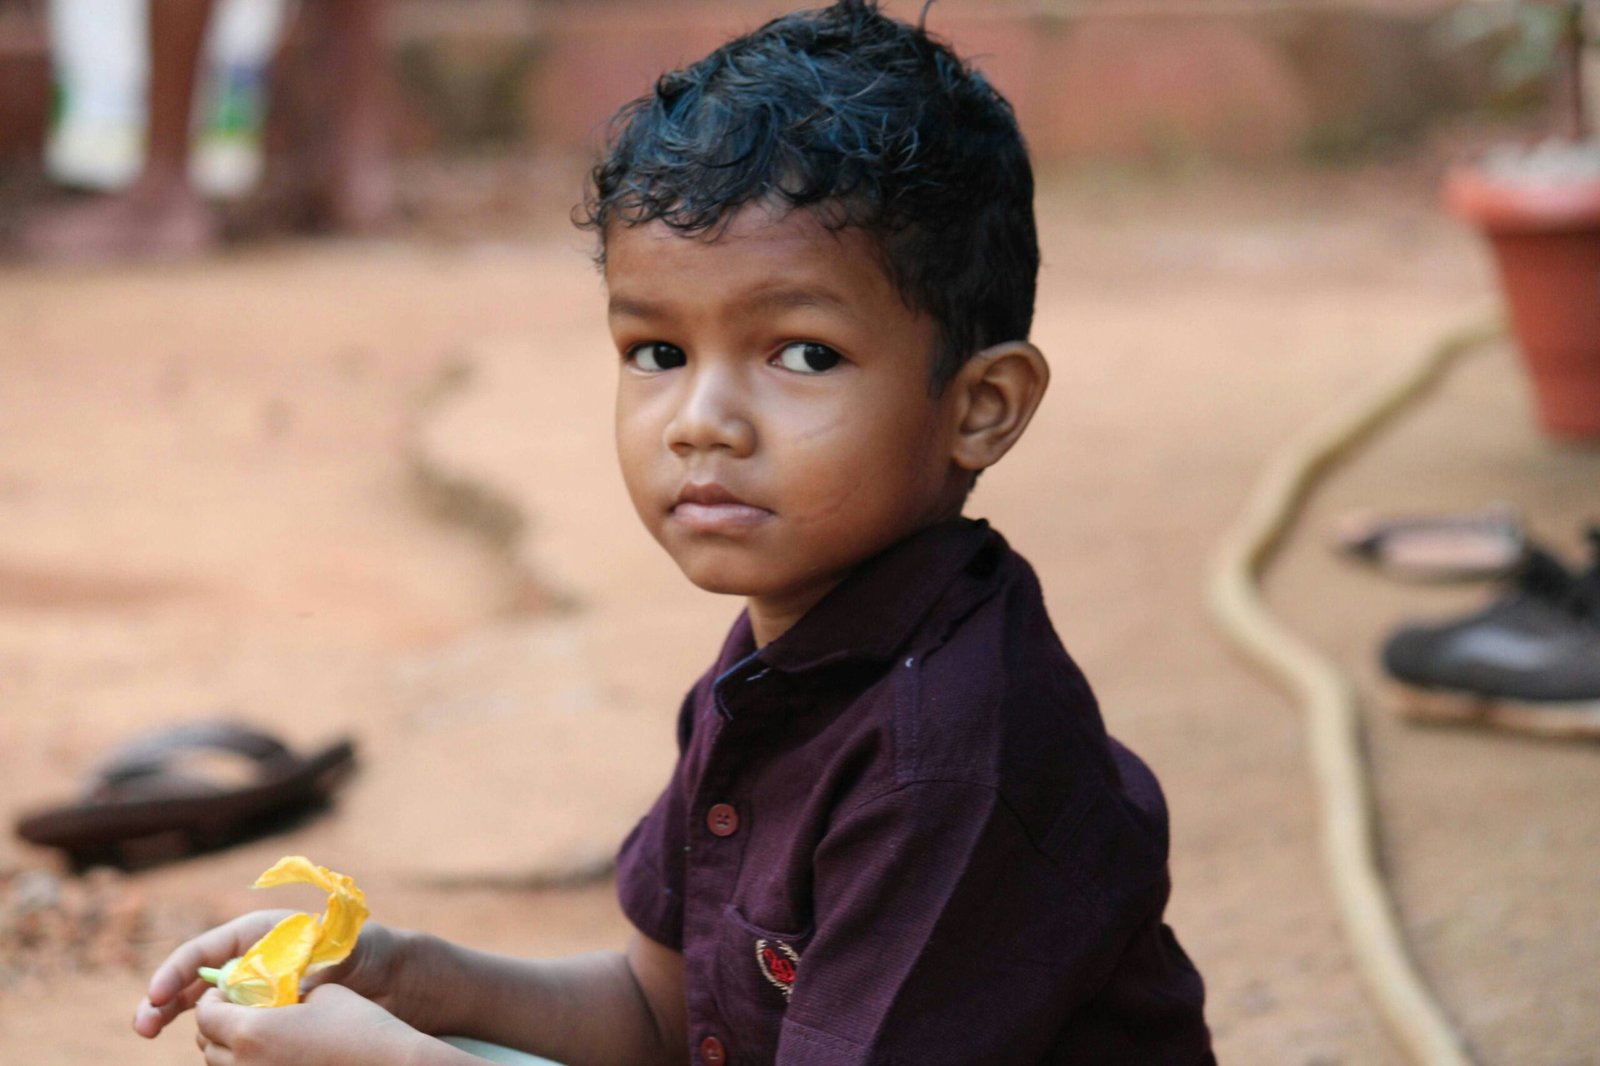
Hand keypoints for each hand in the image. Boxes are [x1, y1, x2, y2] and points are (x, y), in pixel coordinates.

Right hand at [134, 910, 414, 1038]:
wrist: (387, 975)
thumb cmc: (363, 951)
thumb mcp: (336, 949)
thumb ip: (303, 960)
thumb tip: (273, 973)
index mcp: (256, 934)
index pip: (203, 950)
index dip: (176, 972)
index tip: (158, 995)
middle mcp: (246, 960)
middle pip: (190, 980)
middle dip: (161, 1001)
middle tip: (144, 1027)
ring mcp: (250, 990)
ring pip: (203, 1008)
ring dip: (180, 1020)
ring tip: (161, 1033)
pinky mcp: (259, 1015)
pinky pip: (226, 1026)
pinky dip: (211, 1037)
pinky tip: (208, 1050)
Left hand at [193, 983, 421, 1065]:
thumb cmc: (358, 1025)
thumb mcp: (319, 993)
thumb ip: (282, 993)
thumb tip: (266, 994)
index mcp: (250, 1032)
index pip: (205, 1013)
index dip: (215, 998)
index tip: (233, 990)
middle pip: (206, 1045)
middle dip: (219, 1024)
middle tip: (244, 1010)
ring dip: (232, 1050)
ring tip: (264, 1035)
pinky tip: (279, 1056)